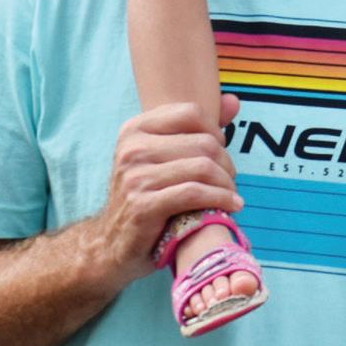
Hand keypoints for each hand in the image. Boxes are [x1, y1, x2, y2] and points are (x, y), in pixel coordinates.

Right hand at [92, 97, 242, 289]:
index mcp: (135, 129)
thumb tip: (233, 101)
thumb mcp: (162, 157)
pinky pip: (195, 193)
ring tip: (232, 194)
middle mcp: (132, 149)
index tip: (221, 151)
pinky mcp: (143, 206)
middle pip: (202, 142)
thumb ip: (197, 128)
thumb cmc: (146, 196)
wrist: (112, 244)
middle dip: (226, 162)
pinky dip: (221, 199)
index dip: (215, 130)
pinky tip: (232, 206)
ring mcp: (135, 177)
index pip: (190, 112)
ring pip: (202, 168)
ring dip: (226, 183)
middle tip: (231, 179)